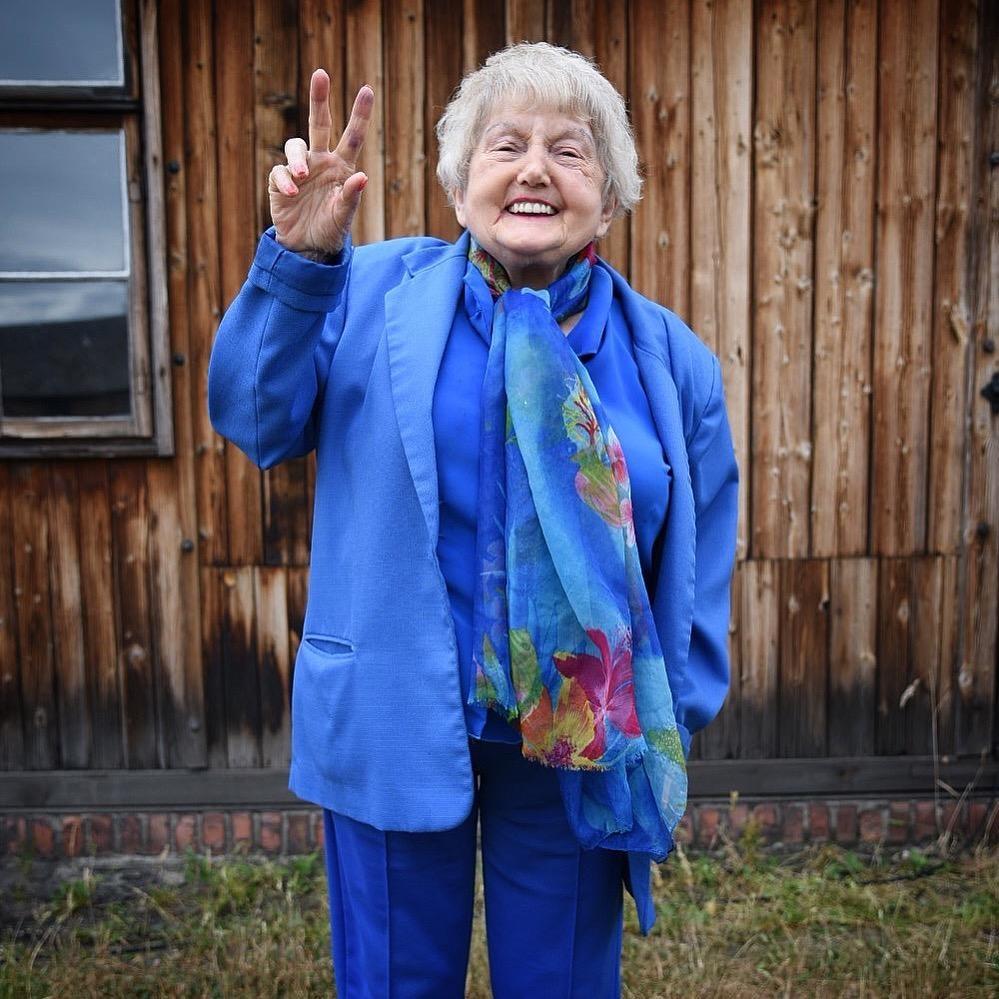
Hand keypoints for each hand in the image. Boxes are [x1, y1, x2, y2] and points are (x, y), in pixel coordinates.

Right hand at [268, 69, 373, 256]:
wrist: (307, 248)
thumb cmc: (330, 230)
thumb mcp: (343, 216)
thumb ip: (351, 197)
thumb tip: (362, 176)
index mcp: (341, 167)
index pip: (353, 137)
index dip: (360, 114)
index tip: (367, 90)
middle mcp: (320, 162)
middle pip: (320, 124)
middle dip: (320, 98)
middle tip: (321, 73)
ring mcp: (300, 170)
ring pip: (294, 145)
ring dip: (297, 157)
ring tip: (302, 175)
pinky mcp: (280, 181)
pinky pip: (280, 171)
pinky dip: (285, 180)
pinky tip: (290, 193)